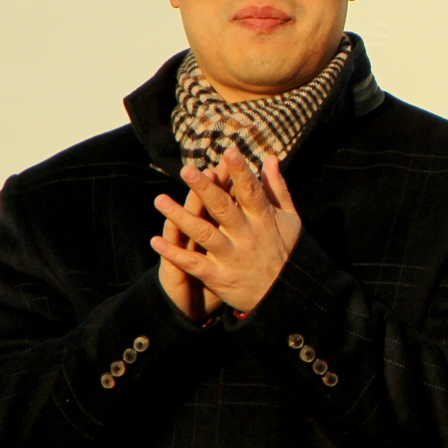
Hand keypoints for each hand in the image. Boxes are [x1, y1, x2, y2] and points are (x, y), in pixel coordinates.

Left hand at [151, 149, 302, 313]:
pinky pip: (194, 264)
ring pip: (203, 233)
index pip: (251, 191)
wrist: (286, 295)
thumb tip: (270, 158)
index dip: (241, 171)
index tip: (229, 151)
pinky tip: (157, 241)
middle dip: (205, 188)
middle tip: (187, 170)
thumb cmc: (287, 251)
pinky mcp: (220, 276)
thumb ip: (277, 188)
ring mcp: (232, 256)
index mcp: (264, 219)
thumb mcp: (290, 218)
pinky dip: (175, 253)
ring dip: (180, 217)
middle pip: (223, 209)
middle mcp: (247, 236)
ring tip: (159, 200)